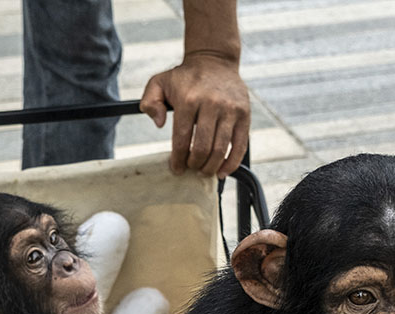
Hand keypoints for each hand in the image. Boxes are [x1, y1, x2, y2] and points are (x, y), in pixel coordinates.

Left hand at [140, 52, 249, 178]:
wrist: (214, 60)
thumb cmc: (185, 77)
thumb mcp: (159, 82)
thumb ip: (150, 102)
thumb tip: (160, 124)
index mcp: (189, 99)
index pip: (182, 138)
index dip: (178, 159)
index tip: (176, 168)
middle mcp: (211, 104)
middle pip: (202, 147)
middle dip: (194, 164)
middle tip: (190, 169)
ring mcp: (230, 110)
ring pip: (221, 149)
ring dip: (210, 166)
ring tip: (203, 171)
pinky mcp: (244, 114)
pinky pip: (240, 145)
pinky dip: (231, 163)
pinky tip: (222, 172)